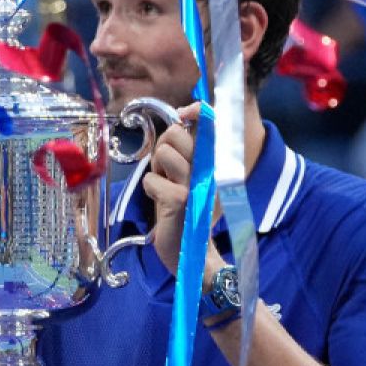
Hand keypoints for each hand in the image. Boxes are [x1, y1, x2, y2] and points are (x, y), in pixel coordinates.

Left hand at [143, 103, 199, 277]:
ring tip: (165, 185)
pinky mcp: (181, 200)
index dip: (194, 111)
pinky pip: (151, 179)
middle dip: (162, 148)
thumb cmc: (187, 211)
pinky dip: (151, 189)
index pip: (210, 121)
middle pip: (176, 132)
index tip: (184, 116)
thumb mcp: (190, 176)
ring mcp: (197, 184)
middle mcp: (210, 168)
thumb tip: (179, 120)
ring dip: (156, 169)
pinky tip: (161, 203)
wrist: (193, 253)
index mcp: (215, 161)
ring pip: (163, 151)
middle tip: (166, 171)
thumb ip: (185, 151)